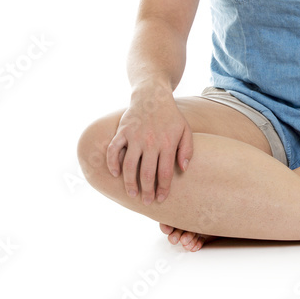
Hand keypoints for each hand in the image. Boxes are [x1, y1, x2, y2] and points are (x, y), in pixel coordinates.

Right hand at [106, 87, 193, 204]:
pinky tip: (115, 175)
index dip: (163, 189)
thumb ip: (187, 149)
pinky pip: (113, 150)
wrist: (153, 96)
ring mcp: (135, 136)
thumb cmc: (171, 116)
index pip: (164, 173)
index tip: (161, 199)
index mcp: (167, 143)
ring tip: (132, 194)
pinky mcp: (123, 131)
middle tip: (147, 202)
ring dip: (129, 183)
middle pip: (146, 173)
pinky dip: (112, 163)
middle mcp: (150, 141)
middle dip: (146, 191)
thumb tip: (183, 168)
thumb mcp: (185, 130)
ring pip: (129, 166)